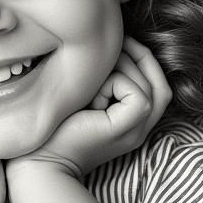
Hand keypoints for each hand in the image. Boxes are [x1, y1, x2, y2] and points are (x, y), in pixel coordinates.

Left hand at [7, 37, 170, 180]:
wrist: (40, 161)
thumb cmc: (54, 126)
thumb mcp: (83, 96)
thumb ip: (101, 77)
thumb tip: (109, 42)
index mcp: (132, 123)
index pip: (158, 87)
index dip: (144, 60)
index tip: (119, 42)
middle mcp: (139, 130)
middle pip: (162, 87)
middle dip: (142, 56)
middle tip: (117, 40)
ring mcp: (135, 133)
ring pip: (149, 88)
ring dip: (122, 70)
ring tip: (92, 74)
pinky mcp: (125, 131)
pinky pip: (139, 97)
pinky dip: (117, 84)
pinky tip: (91, 94)